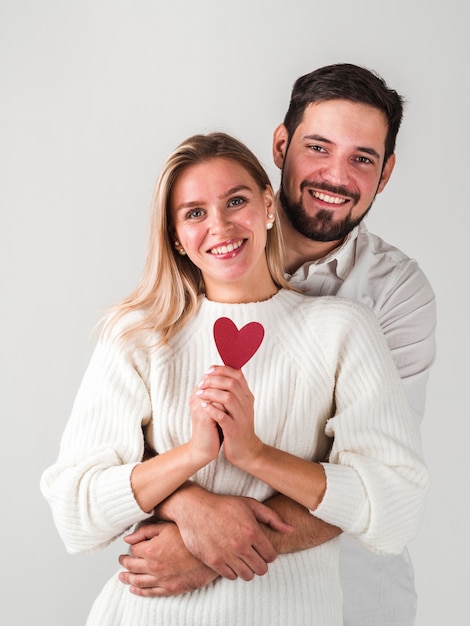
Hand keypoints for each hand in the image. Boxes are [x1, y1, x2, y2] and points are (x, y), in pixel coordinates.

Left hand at [119, 521, 216, 596]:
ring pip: (138, 581)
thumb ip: (146, 531)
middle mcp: (153, 567)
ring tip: (122, 576)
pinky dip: (140, 591)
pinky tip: (134, 589)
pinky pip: (150, 592)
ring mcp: (162, 580)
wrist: (209, 554)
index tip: (129, 547)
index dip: (130, 548)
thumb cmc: (190, 537)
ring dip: (128, 578)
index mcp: (151, 550)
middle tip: (121, 560)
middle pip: (132, 566)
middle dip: (125, 563)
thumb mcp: (167, 526)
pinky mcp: (170, 588)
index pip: (133, 550)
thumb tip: (128, 538)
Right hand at [156, 485, 292, 580]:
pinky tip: (231, 560)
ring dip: (247, 569)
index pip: (271, 556)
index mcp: (252, 530)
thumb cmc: (224, 504)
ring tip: (243, 559)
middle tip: (254, 556)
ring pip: (247, 575)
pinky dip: (234, 571)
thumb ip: (272, 518)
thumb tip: (291, 529)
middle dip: (260, 563)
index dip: (269, 554)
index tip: (263, 549)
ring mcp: (227, 554)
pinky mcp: (214, 561)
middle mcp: (241, 545)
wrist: (194, 508)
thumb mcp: (249, 504)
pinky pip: (231, 576)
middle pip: (261, 569)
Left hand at [194, 365, 260, 466]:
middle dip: (214, 380)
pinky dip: (212, 410)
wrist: (247, 450)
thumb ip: (233, 391)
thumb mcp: (240, 406)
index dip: (222, 370)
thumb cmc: (238, 426)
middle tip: (201, 382)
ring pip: (228, 398)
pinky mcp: (234, 430)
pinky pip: (222, 417)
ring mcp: (241, 417)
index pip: (238, 375)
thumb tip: (220, 373)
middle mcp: (246, 405)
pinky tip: (203, 407)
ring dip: (211, 393)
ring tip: (199, 394)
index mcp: (247, 397)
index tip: (209, 370)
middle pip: (232, 384)